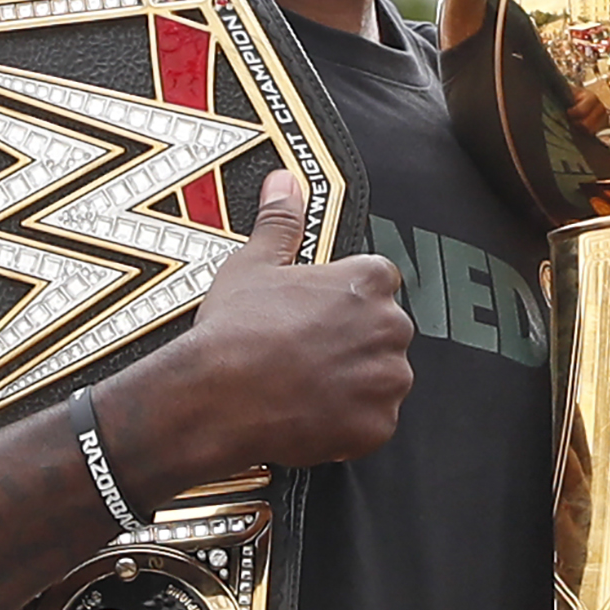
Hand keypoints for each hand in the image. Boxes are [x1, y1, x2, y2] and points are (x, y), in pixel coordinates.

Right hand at [114, 173, 413, 493]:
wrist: (218, 396)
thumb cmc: (235, 330)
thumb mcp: (255, 263)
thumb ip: (281, 221)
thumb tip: (285, 184)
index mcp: (370, 281)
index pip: (376, 285)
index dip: (341, 303)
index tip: (314, 315)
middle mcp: (391, 326)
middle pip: (381, 334)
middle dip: (350, 344)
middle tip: (304, 353)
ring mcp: (387, 379)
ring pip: (379, 380)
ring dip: (352, 384)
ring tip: (303, 385)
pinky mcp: (377, 425)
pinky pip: (371, 425)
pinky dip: (347, 425)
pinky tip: (309, 414)